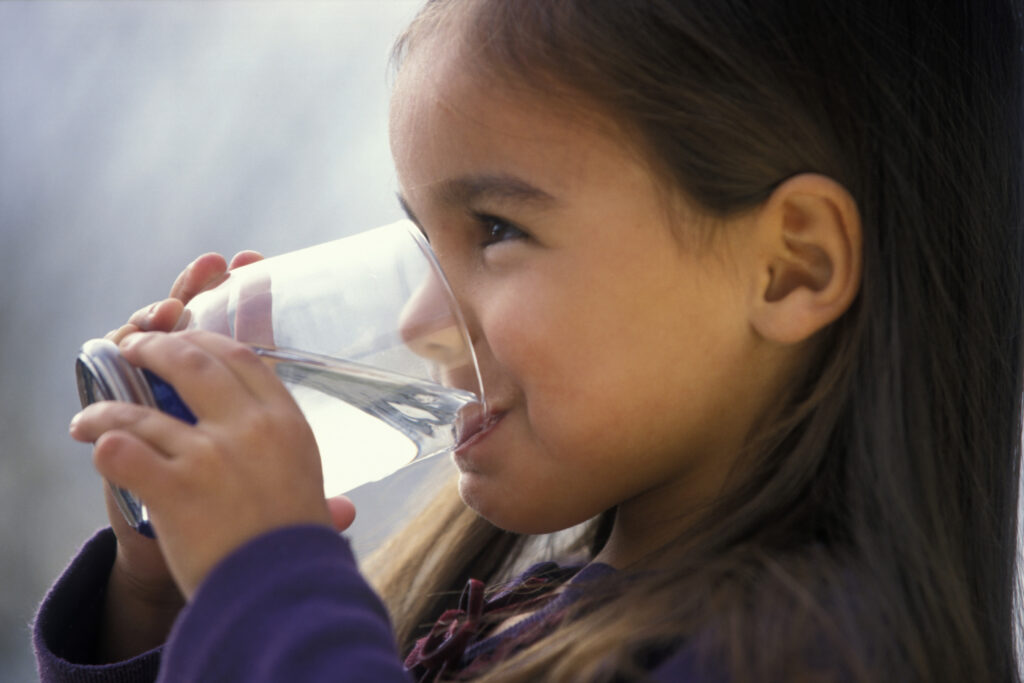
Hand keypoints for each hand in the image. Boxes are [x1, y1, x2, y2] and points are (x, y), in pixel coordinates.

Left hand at [85, 251, 354, 658]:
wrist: (282, 594)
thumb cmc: (298, 549)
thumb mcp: (313, 501)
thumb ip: (313, 488)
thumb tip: (343, 508)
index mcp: (286, 423)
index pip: (242, 359)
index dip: (206, 341)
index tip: (185, 339)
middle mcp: (250, 428)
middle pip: (193, 364)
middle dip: (156, 349)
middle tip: (134, 349)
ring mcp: (210, 455)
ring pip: (144, 411)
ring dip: (108, 407)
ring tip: (91, 413)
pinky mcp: (174, 488)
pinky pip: (124, 451)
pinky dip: (103, 444)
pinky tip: (94, 443)